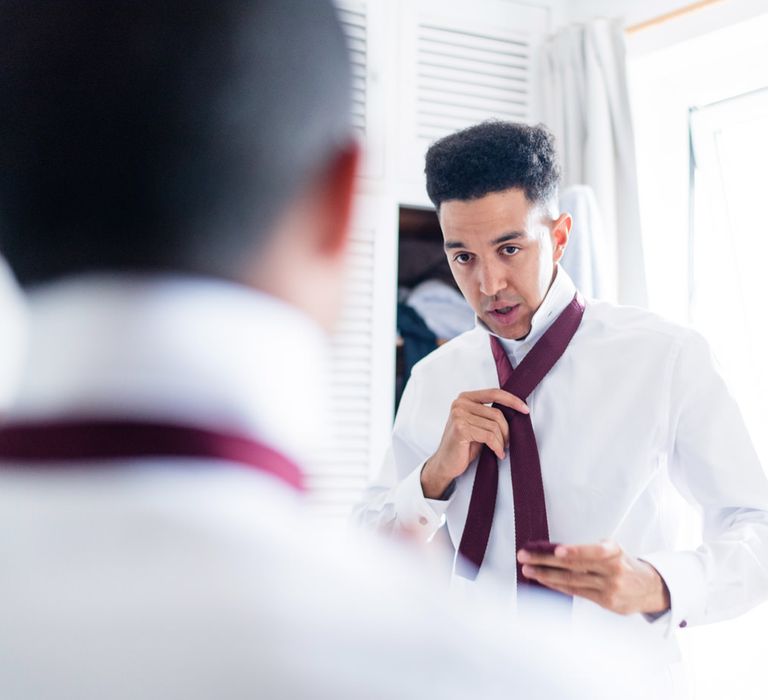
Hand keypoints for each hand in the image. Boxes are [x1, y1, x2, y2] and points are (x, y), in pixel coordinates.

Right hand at [420, 389, 528, 498]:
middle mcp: (460, 404)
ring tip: (500, 449)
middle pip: (496, 413)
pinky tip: (498, 454)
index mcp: (465, 398)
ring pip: (494, 426)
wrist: (445, 463)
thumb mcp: (476, 424)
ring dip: (502, 441)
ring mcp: (459, 415)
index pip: (494, 392)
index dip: (512, 400)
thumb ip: (488, 414)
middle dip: (506, 430)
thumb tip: (515, 410)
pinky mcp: (461, 429)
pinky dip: (497, 447)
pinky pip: (489, 437)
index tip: (525, 410)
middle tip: (507, 442)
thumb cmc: (463, 445)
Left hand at [517, 541, 670, 615]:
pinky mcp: (605, 602)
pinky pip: (576, 592)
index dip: (577, 551)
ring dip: (546, 575)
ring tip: (527, 569)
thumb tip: (552, 550)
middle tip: (525, 556)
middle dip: (546, 561)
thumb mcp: (612, 550)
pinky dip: (558, 586)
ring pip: (572, 581)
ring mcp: (609, 588)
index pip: (595, 552)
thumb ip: (589, 551)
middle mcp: (613, 571)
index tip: (557, 551)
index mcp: (615, 553)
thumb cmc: (624, 563)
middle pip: (575, 566)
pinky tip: (544, 580)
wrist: (650, 588)